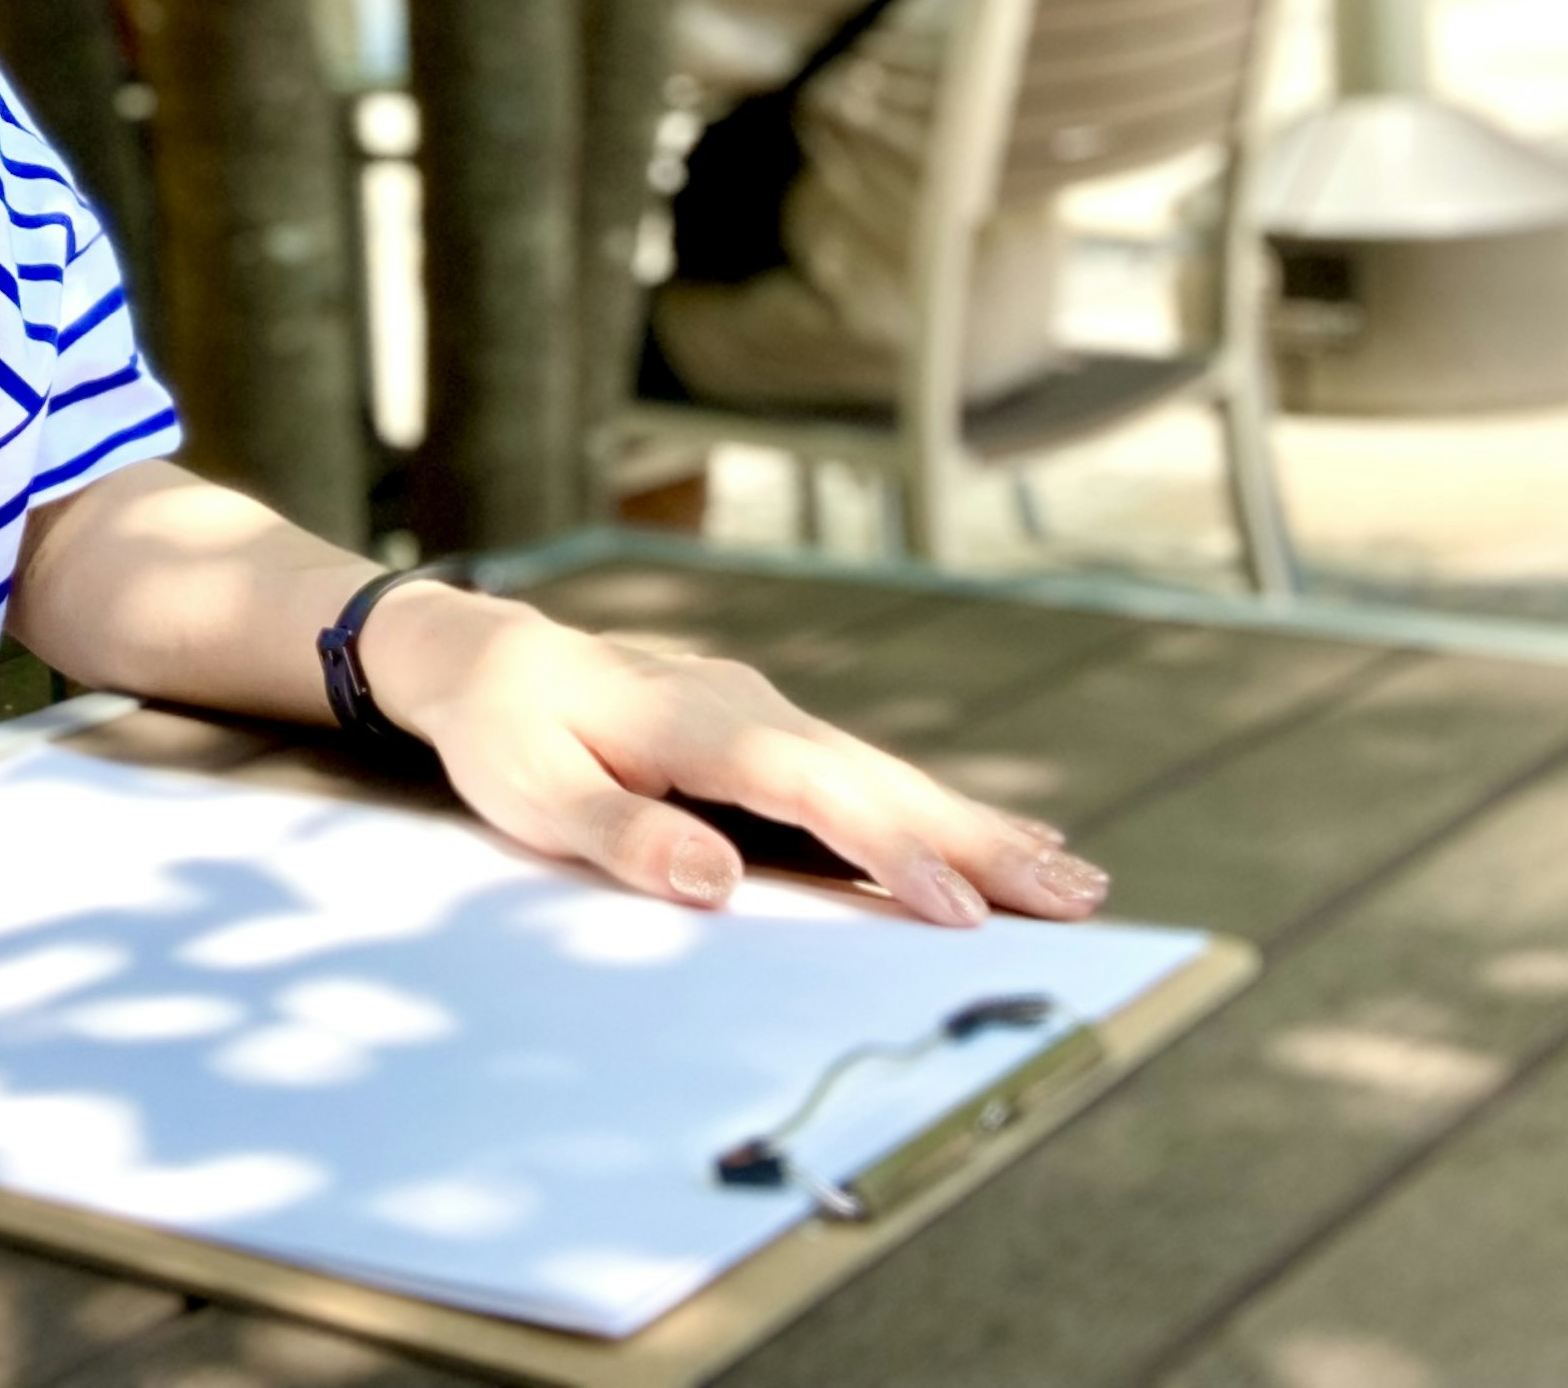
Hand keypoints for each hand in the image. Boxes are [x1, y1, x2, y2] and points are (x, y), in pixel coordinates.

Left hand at [364, 585, 1110, 925]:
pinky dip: (940, 811)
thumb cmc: (505, 733)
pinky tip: (999, 840)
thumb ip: (623, 835)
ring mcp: (770, 716)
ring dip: (982, 830)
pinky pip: (870, 777)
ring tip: (1075, 878)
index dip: (890, 851)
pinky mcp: (773, 735)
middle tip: (1078, 898)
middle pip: (883, 783)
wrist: (489, 657)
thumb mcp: (534, 793)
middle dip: (981, 844)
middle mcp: (754, 710)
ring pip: (891, 778)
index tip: (958, 910)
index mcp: (701, 724)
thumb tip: (718, 882)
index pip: (816, 794)